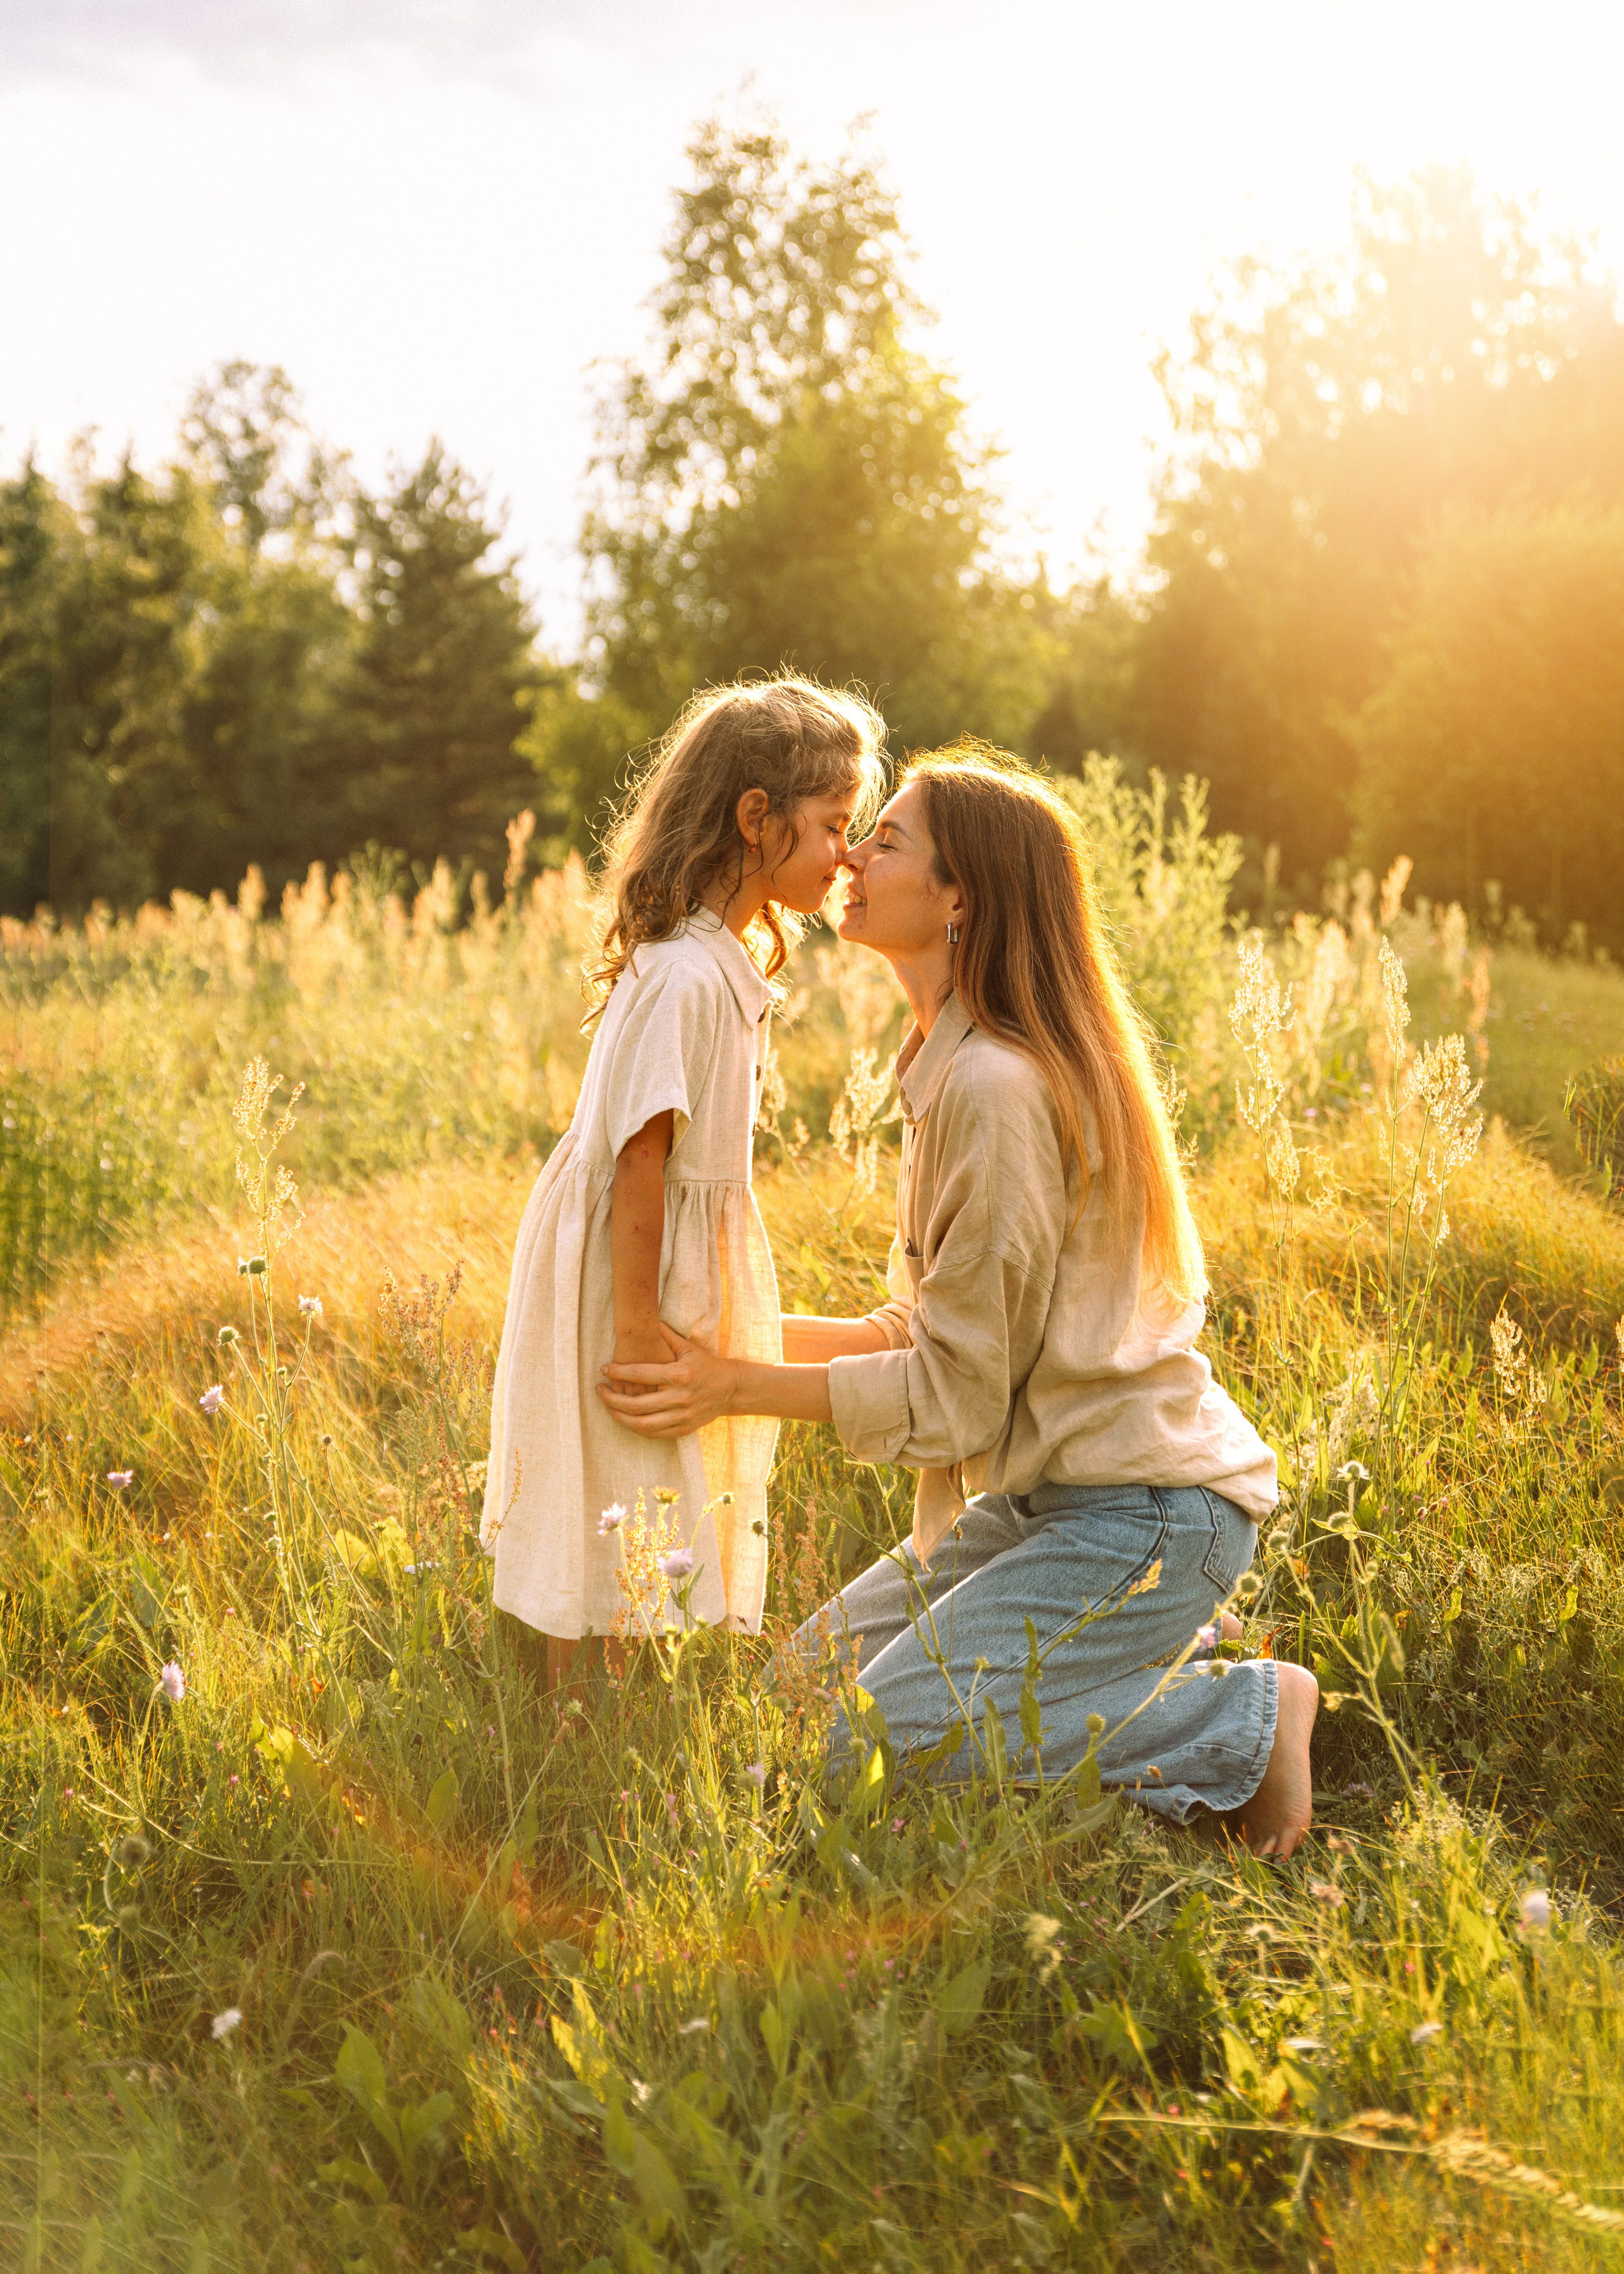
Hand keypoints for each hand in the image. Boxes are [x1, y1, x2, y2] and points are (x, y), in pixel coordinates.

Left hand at [598, 1327, 738, 1438]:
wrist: (731, 1388)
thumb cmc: (706, 1364)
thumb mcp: (688, 1347)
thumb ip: (665, 1335)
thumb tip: (646, 1319)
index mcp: (678, 1374)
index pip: (640, 1374)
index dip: (618, 1371)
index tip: (604, 1369)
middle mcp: (679, 1398)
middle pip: (635, 1404)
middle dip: (611, 1398)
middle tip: (599, 1390)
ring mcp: (681, 1416)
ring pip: (641, 1424)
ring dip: (619, 1416)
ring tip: (608, 1406)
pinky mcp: (683, 1429)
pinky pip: (653, 1434)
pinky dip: (635, 1428)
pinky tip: (625, 1418)